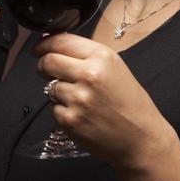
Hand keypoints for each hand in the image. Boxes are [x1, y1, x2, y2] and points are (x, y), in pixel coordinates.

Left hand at [33, 34, 174, 172]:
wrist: (141, 139)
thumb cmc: (131, 104)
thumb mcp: (116, 68)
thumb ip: (87, 56)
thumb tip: (54, 47)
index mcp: (102, 57)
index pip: (60, 42)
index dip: (44, 44)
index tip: (38, 48)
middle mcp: (89, 75)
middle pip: (48, 61)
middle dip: (43, 65)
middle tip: (47, 70)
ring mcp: (78, 99)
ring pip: (49, 87)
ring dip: (58, 91)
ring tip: (80, 100)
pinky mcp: (70, 120)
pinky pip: (54, 108)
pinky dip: (63, 111)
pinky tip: (81, 115)